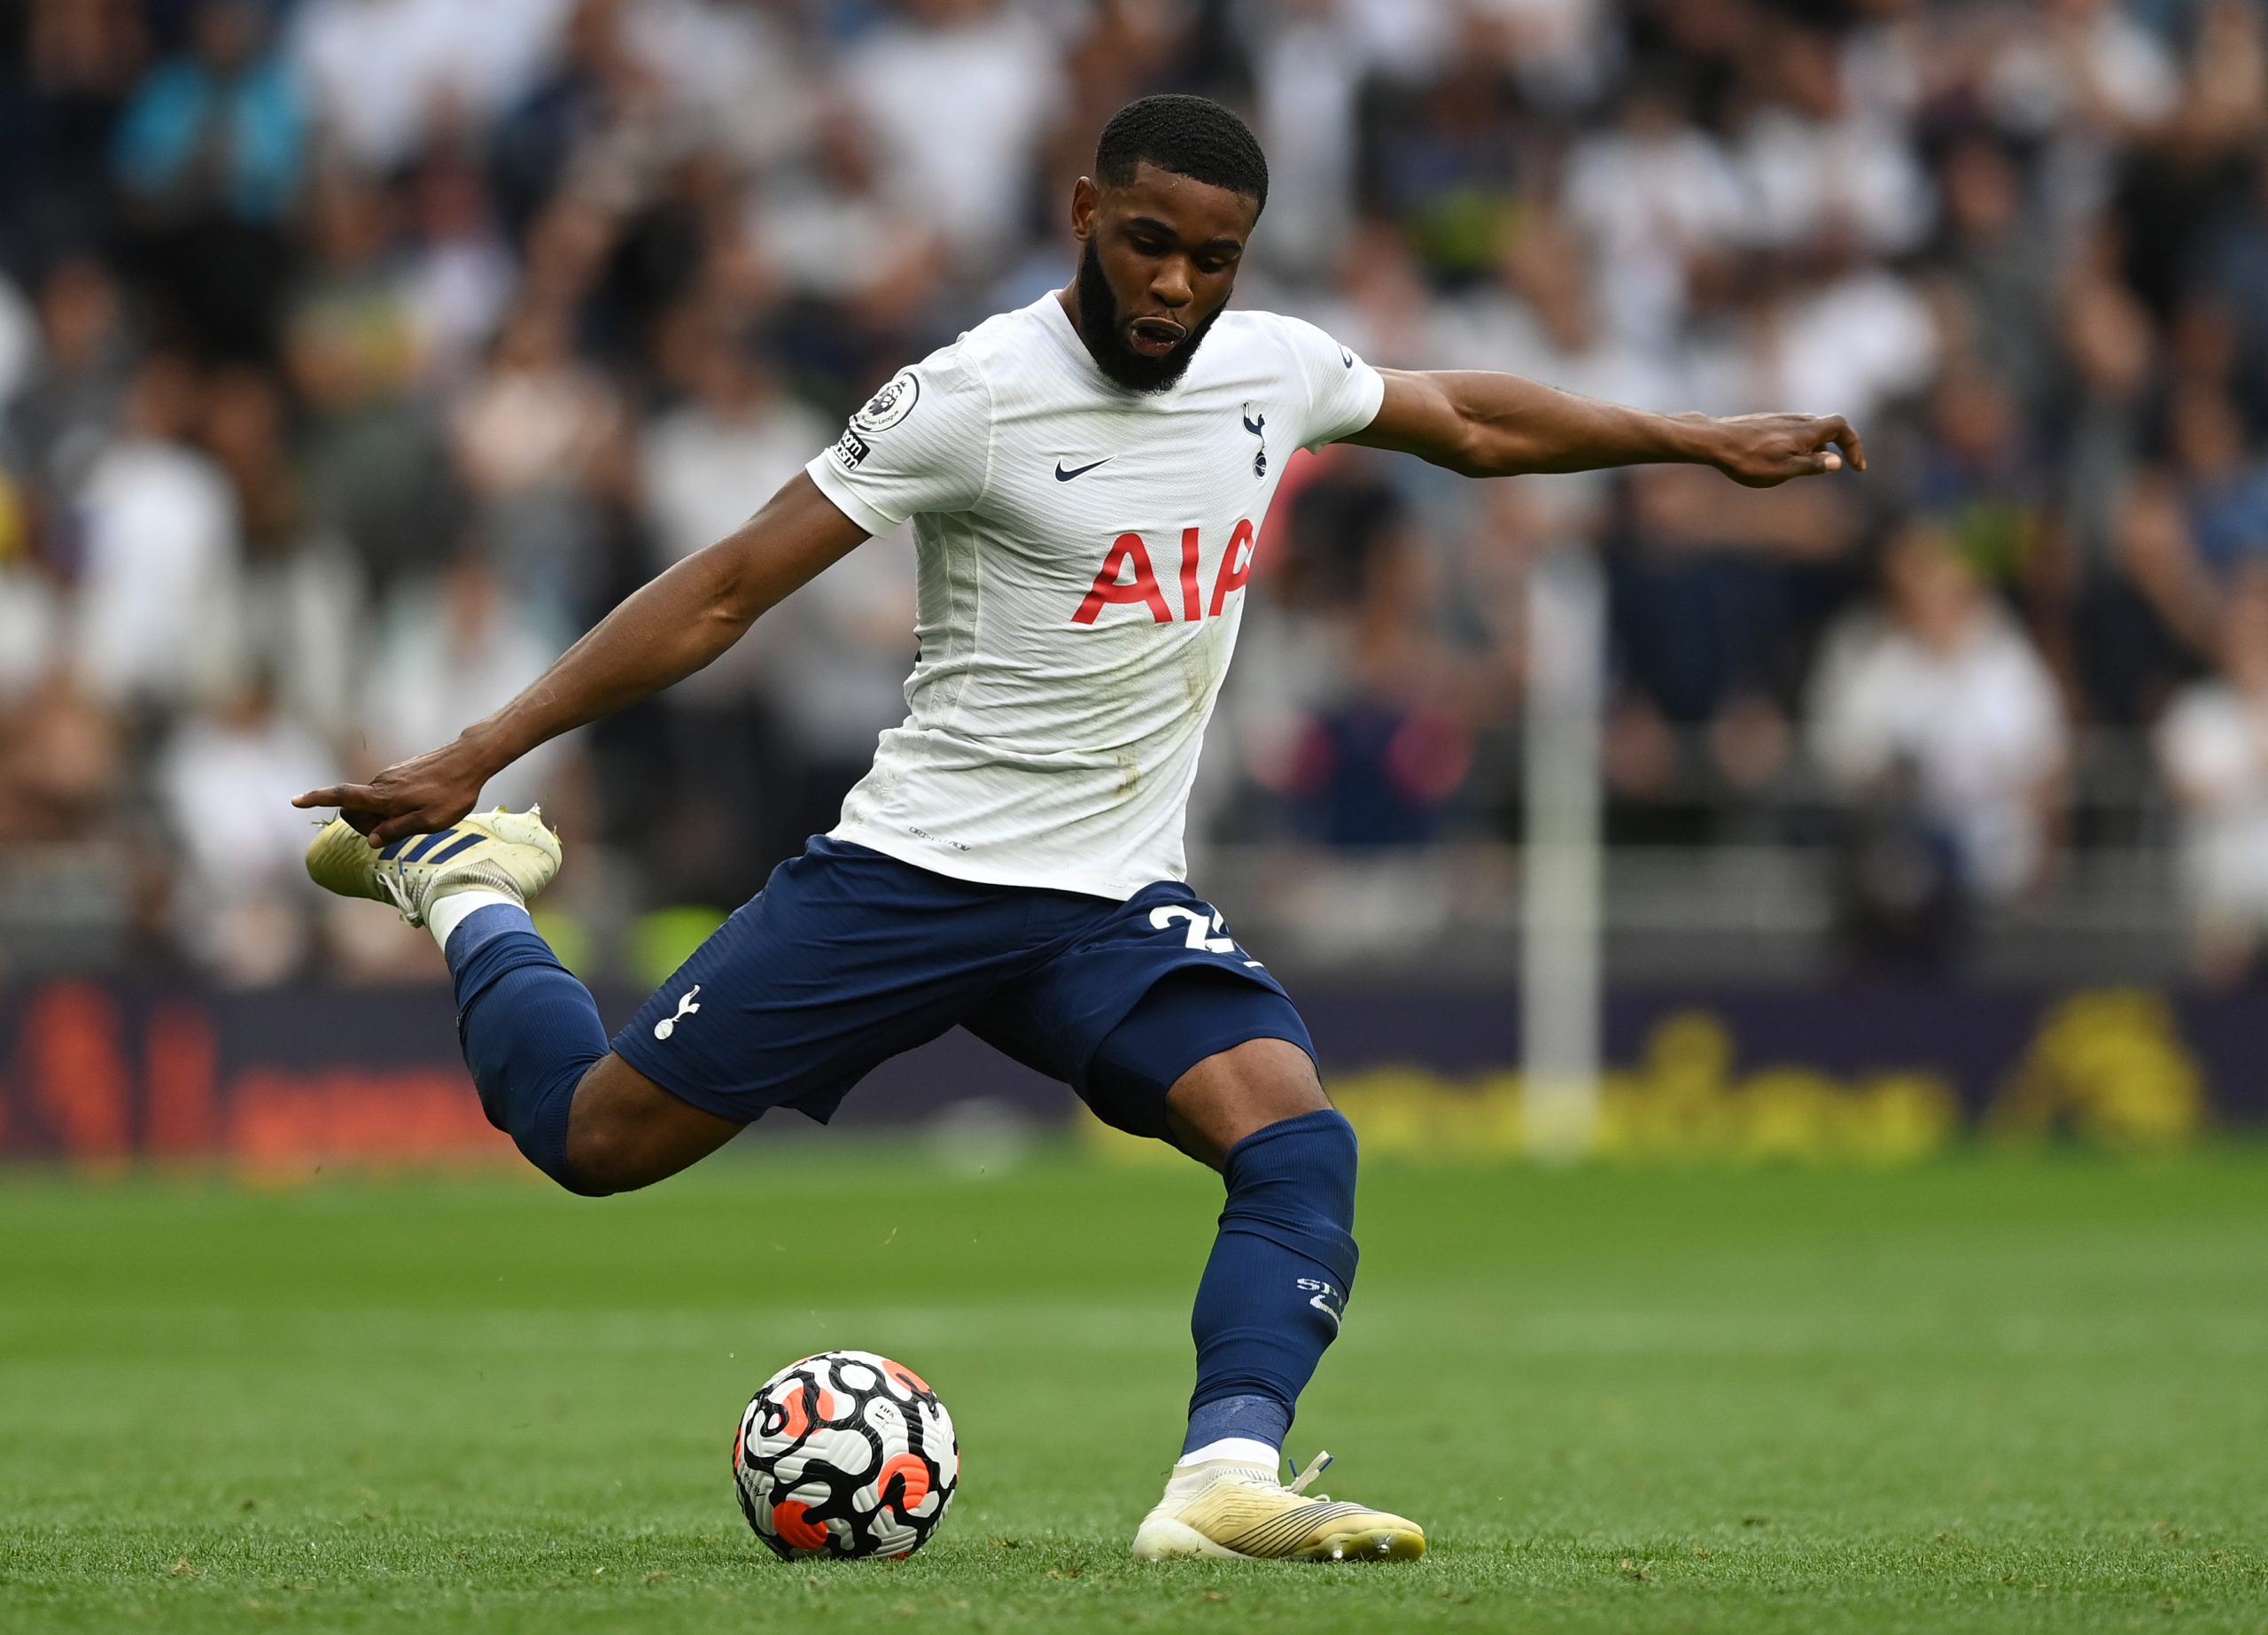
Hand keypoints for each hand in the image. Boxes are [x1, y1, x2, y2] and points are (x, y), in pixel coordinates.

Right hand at [292, 737, 494, 847]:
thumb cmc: (453, 794)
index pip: (341, 797)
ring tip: (418, 818)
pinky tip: (421, 806)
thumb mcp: (430, 822)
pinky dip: (392, 806)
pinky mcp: (400, 772)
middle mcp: (381, 783)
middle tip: (395, 833)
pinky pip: (385, 794)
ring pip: (371, 802)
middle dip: (362, 824)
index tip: (294, 800)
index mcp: (384, 797)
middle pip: (353, 807)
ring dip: (381, 816)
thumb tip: (372, 840)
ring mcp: (390, 775)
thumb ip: (398, 830)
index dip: (316, 799)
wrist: (470, 759)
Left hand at [1704, 413, 1865, 487]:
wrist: (1715, 441)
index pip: (1842, 427)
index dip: (1855, 444)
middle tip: (1836, 468)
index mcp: (1806, 431)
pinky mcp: (1768, 422)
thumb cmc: (1748, 460)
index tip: (1856, 467)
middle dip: (1838, 446)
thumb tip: (1837, 463)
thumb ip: (1812, 466)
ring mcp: (1781, 419)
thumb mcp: (1783, 470)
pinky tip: (1784, 459)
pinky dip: (1800, 444)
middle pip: (1829, 427)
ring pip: (1810, 429)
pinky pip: (1794, 430)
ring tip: (1807, 467)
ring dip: (1817, 447)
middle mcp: (1797, 420)